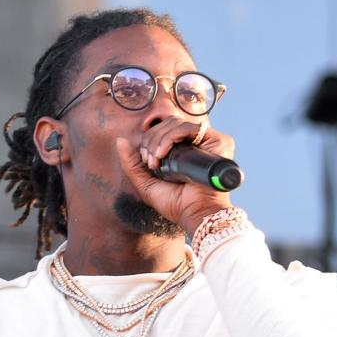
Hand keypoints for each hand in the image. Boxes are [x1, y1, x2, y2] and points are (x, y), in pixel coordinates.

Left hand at [114, 117, 235, 236]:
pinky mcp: (216, 140)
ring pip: (175, 123)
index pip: (162, 130)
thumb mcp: (145, 183)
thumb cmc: (175, 204)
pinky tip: (163, 153)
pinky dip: (170, 137)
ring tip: (156, 160)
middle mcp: (195, 143)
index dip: (149, 141)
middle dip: (151, 140)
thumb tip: (120, 140)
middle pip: (167, 124)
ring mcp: (206, 141)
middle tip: (150, 161)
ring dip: (159, 139)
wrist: (195, 213)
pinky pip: (188, 127)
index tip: (147, 161)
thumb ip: (131, 163)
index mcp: (182, 150)